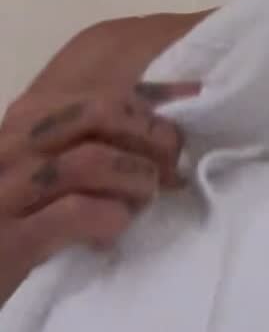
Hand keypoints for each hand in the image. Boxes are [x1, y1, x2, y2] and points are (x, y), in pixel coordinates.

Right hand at [0, 79, 201, 307]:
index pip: (98, 94)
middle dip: (149, 139)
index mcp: (23, 125)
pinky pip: (77, 212)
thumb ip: (105, 133)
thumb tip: (188, 92)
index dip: (148, 113)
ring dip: (135, 181)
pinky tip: (111, 231)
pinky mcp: (12, 239)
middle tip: (166, 172)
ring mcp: (8, 190)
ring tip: (141, 203)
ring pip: (91, 160)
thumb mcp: (48, 168)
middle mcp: (12, 147)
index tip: (170, 143)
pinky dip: (110, 218)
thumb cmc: (16, 218)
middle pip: (99, 113)